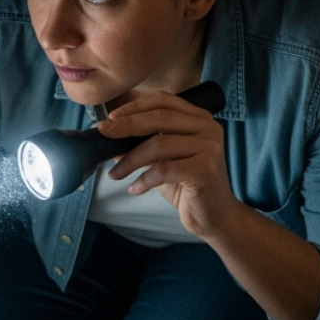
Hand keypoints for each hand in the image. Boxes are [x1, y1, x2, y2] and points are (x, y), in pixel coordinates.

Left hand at [96, 89, 240, 241]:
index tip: (111, 117)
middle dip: (126, 126)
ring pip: (159, 145)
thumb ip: (142, 146)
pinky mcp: (205, 170)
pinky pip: (164, 169)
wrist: (215, 217)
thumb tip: (110, 137)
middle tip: (103, 134)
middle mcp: (208, 129)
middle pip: (159, 119)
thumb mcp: (162, 161)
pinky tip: (135, 189)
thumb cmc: (187, 187)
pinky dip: (144, 180)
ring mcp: (209, 148)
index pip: (164, 101)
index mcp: (200, 119)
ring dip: (130, 160)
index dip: (135, 106)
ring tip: (115, 174)